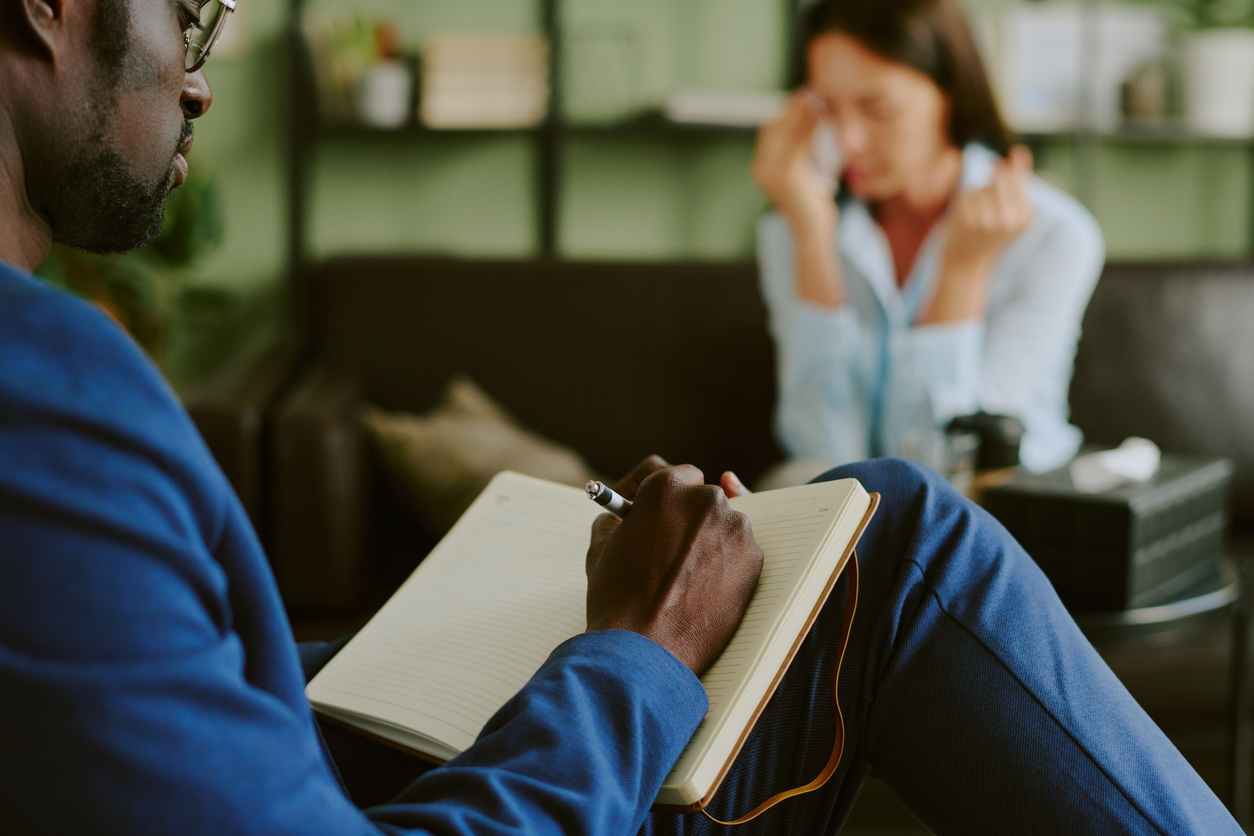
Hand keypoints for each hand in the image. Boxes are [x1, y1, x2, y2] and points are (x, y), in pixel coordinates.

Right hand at [585, 457, 763, 675]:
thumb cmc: (617, 599)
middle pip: (697, 497)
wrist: (645, 650)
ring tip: (681, 576)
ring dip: (705, 541)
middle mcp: (706, 498)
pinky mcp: (753, 559)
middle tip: (662, 545)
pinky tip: (700, 589)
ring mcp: (734, 528)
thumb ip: (615, 518)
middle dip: (681, 518)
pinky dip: (724, 566)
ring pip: (721, 525)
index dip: (651, 492)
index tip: (645, 508)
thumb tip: (623, 515)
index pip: (666, 472)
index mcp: (666, 487)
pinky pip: (738, 552)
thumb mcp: (602, 546)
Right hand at [752, 89, 837, 232]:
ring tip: (819, 99)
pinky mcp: (787, 175)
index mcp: (761, 166)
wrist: (812, 231)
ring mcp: (771, 171)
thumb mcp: (802, 173)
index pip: (769, 128)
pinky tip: (823, 116)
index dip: (784, 109)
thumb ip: (800, 152)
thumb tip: (811, 122)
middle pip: (774, 125)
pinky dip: (810, 126)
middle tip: (811, 91)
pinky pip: (799, 142)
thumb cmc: (810, 202)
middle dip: (793, 106)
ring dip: (803, 112)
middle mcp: (760, 167)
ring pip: (786, 131)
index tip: (802, 96)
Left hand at [943, 145, 1034, 272]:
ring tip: (977, 219)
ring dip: (976, 197)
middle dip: (990, 187)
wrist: (965, 266)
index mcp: (1026, 216)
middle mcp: (1010, 218)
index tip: (996, 205)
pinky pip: (966, 194)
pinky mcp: (967, 218)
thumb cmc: (989, 236)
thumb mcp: (1010, 210)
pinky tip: (964, 222)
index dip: (1003, 184)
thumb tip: (1019, 151)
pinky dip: (963, 203)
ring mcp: (988, 218)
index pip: (1016, 178)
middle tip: (986, 211)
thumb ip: (1017, 180)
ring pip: (982, 186)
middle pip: (1000, 178)